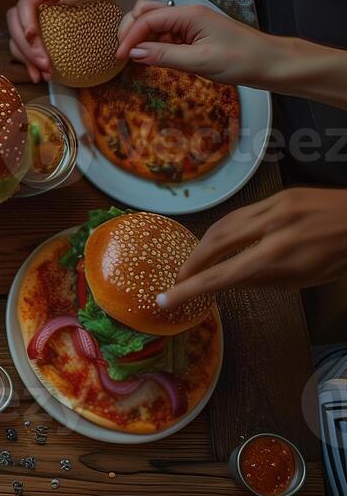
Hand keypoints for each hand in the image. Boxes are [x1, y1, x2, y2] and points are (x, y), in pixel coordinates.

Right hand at [6, 0, 116, 81]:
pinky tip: (39, 76)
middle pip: (16, 27)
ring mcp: (30, 19)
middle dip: (27, 48)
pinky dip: (30, 63)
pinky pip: (26, 49)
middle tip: (44, 64)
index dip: (25, 22)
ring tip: (44, 74)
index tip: (33, 38)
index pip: (24, 6)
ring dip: (27, 59)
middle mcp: (30, 4)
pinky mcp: (36, 32)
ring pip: (17, 41)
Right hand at [113, 0, 286, 86]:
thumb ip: (164, 56)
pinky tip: (153, 57)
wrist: (272, 63)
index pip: (147, 19)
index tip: (120, 57)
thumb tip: (133, 54)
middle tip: (124, 54)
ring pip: (154, 23)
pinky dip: (154, 44)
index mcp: (189, 15)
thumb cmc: (242, 60)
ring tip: (137, 57)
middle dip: (130, 30)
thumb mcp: (200, 61)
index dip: (129, 37)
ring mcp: (191, 24)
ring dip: (141, 37)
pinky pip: (166, 35)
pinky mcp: (194, 35)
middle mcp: (187, 14)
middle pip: (146, 13)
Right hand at [163, 188, 346, 307]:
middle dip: (191, 262)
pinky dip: (225, 229)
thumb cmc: (342, 258)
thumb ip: (263, 279)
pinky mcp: (280, 195)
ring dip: (204, 245)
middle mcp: (272, 227)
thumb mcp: (305, 278)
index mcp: (281, 256)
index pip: (224, 275)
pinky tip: (220, 240)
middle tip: (178, 280)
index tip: (166, 300)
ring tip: (195, 262)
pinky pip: (242, 213)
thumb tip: (227, 281)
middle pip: (215, 242)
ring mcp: (275, 206)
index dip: (191, 289)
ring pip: (224, 223)